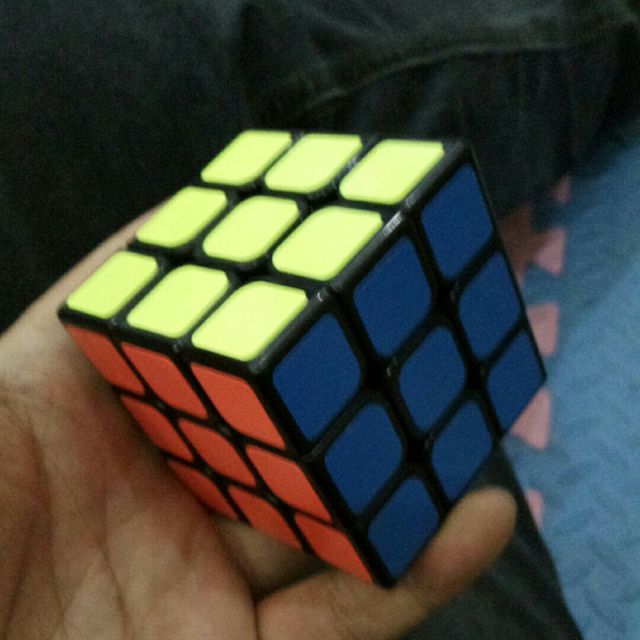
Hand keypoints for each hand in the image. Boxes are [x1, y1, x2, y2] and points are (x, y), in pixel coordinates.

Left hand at [0, 217, 515, 639]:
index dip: (284, 295)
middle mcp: (170, 486)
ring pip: (330, 517)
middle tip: (435, 329)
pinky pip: (341, 618)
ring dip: (408, 474)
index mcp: (114, 416)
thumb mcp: (6, 392)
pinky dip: (413, 577)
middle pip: (288, 424)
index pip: (221, 342)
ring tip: (478, 414)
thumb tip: (172, 219)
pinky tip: (475, 523)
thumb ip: (90, 303)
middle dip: (363, 378)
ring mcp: (204, 574)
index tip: (352, 250)